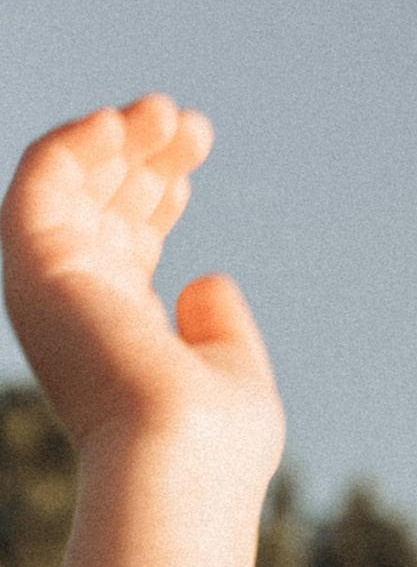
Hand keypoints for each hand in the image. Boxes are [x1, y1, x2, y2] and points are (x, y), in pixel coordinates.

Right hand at [2, 97, 280, 475]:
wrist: (180, 456)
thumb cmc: (217, 436)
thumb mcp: (231, 368)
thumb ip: (217, 325)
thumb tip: (208, 277)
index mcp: (122, 328)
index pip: (127, 237)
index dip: (158, 184)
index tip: (195, 147)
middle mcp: (81, 305)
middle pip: (101, 204)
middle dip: (144, 152)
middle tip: (192, 123)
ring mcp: (54, 286)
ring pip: (69, 184)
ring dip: (113, 136)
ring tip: (165, 110)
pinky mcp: (35, 267)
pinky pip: (38, 182)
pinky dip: (71, 143)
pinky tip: (117, 121)